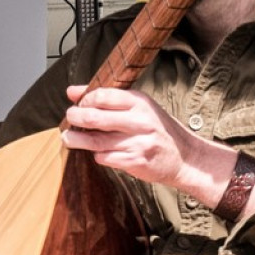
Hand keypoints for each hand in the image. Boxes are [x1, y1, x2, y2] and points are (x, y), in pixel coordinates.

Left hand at [61, 85, 200, 187]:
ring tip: (69, 138)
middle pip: (94, 118)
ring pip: (96, 141)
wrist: (186, 157)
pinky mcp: (135, 162)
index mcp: (139, 102)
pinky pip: (105, 158)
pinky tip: (98, 152)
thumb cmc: (157, 129)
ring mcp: (137, 143)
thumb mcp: (139, 107)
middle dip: (75, 118)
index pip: (102, 96)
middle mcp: (139, 121)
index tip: (79, 104)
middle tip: (69, 119)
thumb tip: (71, 92)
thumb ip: (107, 98)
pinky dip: (97, 155)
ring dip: (77, 140)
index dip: (84, 100)